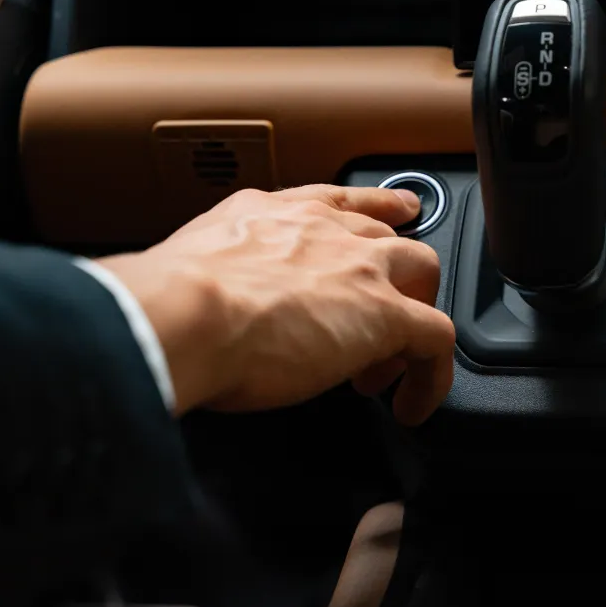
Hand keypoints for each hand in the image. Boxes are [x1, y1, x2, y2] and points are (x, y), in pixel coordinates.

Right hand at [96, 185, 454, 424]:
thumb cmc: (169, 303)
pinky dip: (431, 376)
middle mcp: (324, 230)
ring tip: (385, 372)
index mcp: (274, 215)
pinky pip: (436, 339)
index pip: (339, 202)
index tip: (398, 212)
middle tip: (373, 326)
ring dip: (412, 320)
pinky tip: (412, 404)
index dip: (376, 210)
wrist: (182, 313)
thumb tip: (208, 312)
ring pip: (423, 275)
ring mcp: (361, 269)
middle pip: (389, 241)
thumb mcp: (194, 269)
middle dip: (391, 281)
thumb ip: (217, 277)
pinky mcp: (386, 315)